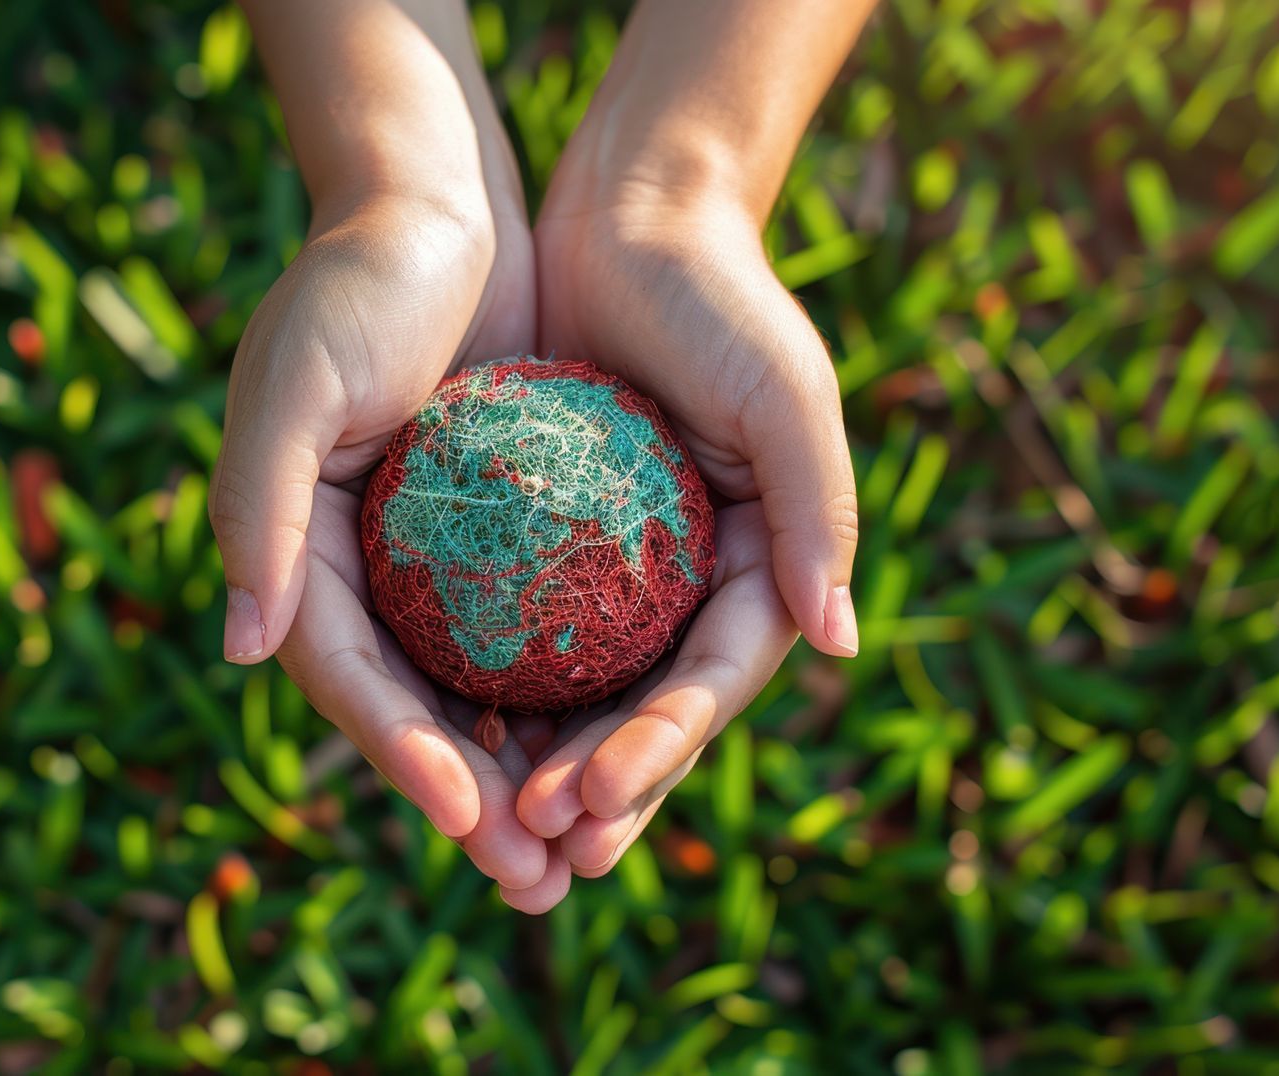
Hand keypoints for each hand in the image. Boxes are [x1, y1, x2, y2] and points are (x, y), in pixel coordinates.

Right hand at [211, 190, 556, 891]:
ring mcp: (432, 567)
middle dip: (472, 805)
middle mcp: (362, 577)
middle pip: (416, 713)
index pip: (351, 681)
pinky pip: (532, 638)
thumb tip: (239, 645)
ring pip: (478, 696)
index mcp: (297, 556)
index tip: (469, 816)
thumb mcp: (296, 383)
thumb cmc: (357, 282)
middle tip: (539, 881)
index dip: (404, 755)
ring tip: (583, 853)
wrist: (437, 206)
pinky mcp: (500, 544)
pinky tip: (617, 749)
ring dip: (526, 775)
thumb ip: (260, 512)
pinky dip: (564, 696)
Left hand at [508, 191, 861, 901]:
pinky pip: (518, 628)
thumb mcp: (783, 394)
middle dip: (597, 793)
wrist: (633, 212)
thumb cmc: (718, 296)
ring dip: (539, 763)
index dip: (656, 754)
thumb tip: (837, 640)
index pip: (709, 685)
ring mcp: (621, 569)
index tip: (590, 804)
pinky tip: (442, 730)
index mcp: (759, 565)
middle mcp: (692, 581)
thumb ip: (813, 512)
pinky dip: (490, 683)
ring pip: (579, 690)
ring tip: (488, 833)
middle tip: (535, 859)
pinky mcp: (551, 541)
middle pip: (645, 712)